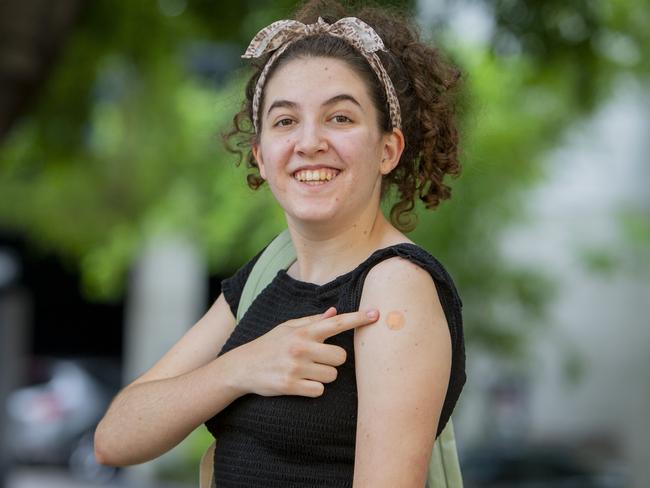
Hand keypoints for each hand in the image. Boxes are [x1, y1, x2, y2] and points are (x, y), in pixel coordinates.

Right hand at [231, 307, 379, 397]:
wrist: (241, 367)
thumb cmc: (269, 345)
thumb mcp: (287, 327)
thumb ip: (312, 321)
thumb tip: (335, 312)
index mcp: (303, 331)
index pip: (337, 323)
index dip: (358, 319)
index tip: (376, 314)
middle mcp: (301, 347)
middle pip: (341, 357)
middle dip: (334, 360)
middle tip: (319, 360)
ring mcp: (296, 367)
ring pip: (332, 375)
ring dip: (324, 375)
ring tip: (306, 371)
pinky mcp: (290, 386)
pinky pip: (319, 390)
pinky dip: (314, 388)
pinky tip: (301, 383)